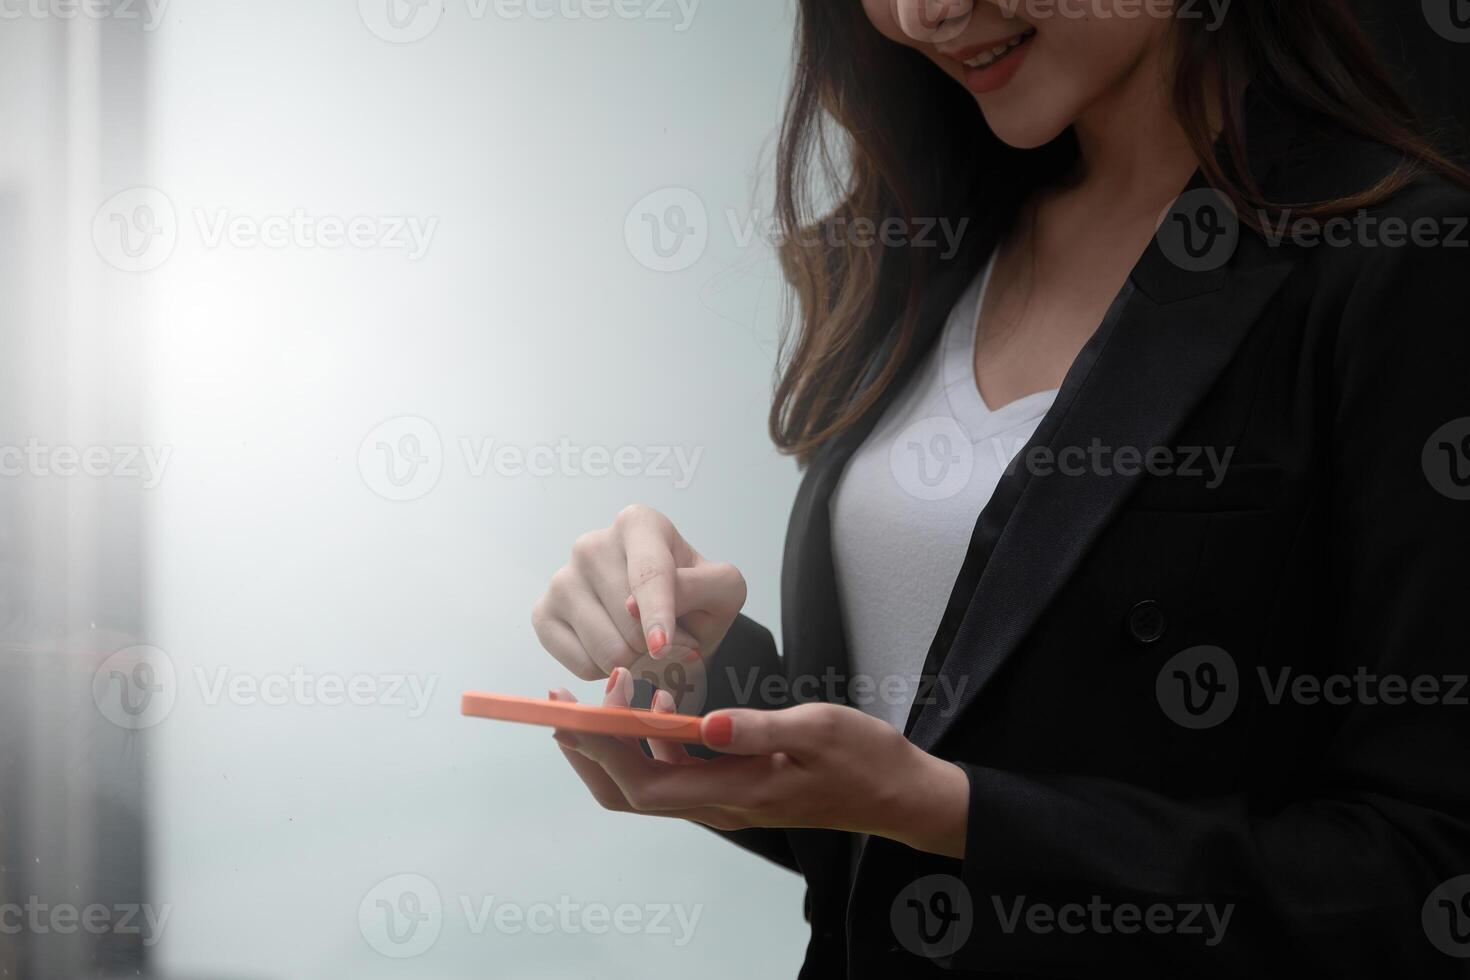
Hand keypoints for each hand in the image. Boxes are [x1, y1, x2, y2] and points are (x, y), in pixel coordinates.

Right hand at [531, 505, 746, 679]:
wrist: (671, 624)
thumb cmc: (697, 600)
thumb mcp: (723, 590)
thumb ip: (699, 588)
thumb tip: (634, 607)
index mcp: (639, 524)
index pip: (649, 573)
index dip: (658, 614)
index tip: (662, 646)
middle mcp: (591, 544)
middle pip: (627, 621)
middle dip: (659, 645)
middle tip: (672, 641)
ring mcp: (562, 579)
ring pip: (605, 649)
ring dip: (638, 662)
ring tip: (647, 646)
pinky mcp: (543, 613)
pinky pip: (583, 665)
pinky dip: (610, 672)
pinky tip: (618, 649)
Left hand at [547, 676, 969, 858]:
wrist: (900, 793)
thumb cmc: (866, 760)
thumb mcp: (820, 731)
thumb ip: (760, 729)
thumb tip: (706, 722)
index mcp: (737, 794)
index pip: (645, 785)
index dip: (601, 753)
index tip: (573, 715)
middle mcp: (721, 806)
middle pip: (630, 793)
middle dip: (589, 752)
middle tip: (564, 705)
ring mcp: (725, 800)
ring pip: (647, 784)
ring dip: (617, 743)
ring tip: (607, 694)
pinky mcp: (734, 788)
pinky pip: (676, 771)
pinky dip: (654, 740)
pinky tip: (663, 702)